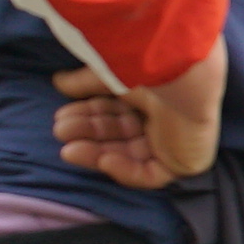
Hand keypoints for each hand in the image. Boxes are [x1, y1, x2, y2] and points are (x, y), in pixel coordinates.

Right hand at [52, 45, 226, 188]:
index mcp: (153, 93)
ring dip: (97, 153)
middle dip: (88, 133)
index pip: (116, 111)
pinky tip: (104, 159)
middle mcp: (165, 117)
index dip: (88, 114)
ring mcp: (176, 142)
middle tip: (60, 131)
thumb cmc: (148, 68)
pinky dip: (125, 170)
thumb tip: (58, 82)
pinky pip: (150, 175)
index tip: (60, 116)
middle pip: (120, 134)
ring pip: (130, 155)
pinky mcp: (184, 162)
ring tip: (69, 149)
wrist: (181, 76)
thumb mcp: (108, 74)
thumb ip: (84, 82)